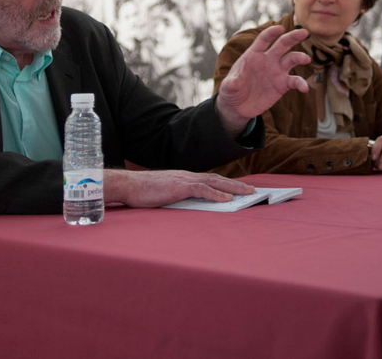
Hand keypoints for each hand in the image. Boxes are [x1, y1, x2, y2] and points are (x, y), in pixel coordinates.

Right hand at [103, 169, 256, 206]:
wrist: (128, 185)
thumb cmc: (143, 192)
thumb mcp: (165, 194)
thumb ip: (178, 197)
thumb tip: (189, 205)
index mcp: (185, 178)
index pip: (211, 180)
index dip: (226, 184)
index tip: (239, 189)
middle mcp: (188, 176)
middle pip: (218, 179)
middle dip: (237, 185)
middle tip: (253, 191)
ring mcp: (184, 180)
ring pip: (215, 182)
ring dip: (233, 188)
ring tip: (248, 194)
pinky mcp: (179, 187)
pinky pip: (202, 190)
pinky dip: (216, 194)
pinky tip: (227, 199)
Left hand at [216, 25, 310, 135]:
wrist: (238, 107)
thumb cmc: (231, 91)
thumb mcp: (227, 88)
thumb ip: (232, 83)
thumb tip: (235, 82)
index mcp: (253, 54)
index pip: (264, 39)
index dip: (271, 33)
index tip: (280, 29)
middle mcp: (268, 59)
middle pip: (282, 44)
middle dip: (293, 37)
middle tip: (304, 32)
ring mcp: (276, 71)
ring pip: (291, 59)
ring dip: (300, 57)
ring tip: (306, 59)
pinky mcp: (282, 85)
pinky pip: (294, 81)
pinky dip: (301, 83)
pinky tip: (305, 88)